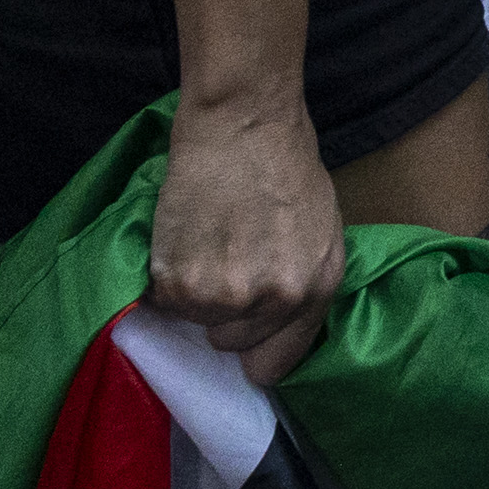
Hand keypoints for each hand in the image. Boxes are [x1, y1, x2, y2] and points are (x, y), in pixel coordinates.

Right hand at [148, 93, 348, 386]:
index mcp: (314, 290)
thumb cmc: (286, 166)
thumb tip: (273, 329)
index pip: (273, 365)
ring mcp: (223, 296)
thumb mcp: (323, 233)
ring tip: (207, 242)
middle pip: (229, 343)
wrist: (243, 123)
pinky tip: (185, 237)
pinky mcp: (178, 282)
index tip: (243, 337)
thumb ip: (303, 287)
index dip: (255, 352)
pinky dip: (168, 276)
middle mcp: (272, 301)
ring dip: (195, 292)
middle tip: (225, 261)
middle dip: (225, 312)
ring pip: (195, 321)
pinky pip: (165, 302)